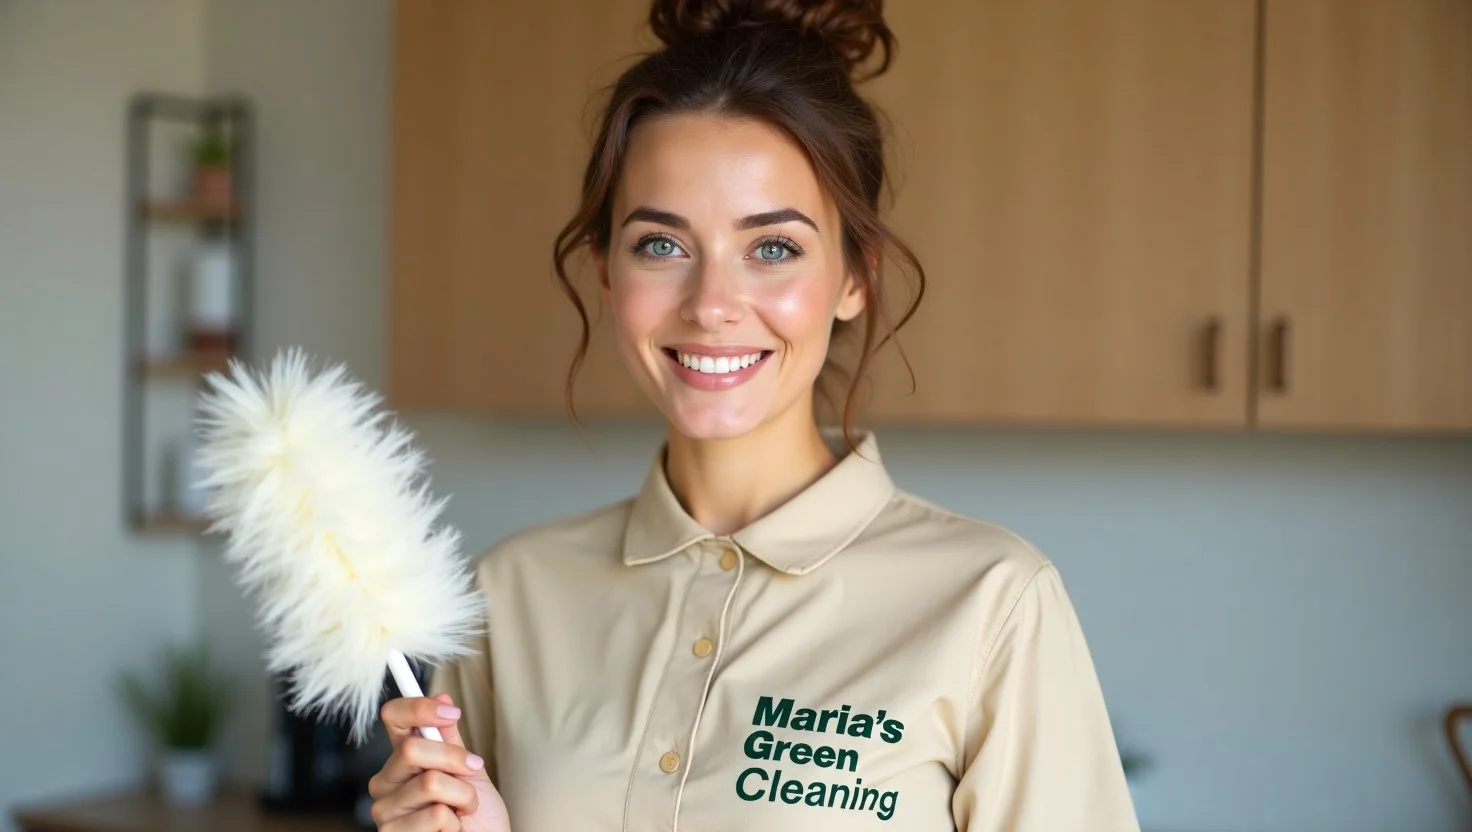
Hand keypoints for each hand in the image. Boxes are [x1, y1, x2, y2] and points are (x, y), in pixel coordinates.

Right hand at [368, 693, 510, 831]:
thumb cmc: (475, 815)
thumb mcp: (468, 770)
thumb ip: (450, 738)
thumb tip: (442, 695)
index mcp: (402, 759)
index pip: (393, 717)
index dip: (419, 708)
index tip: (453, 712)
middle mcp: (386, 782)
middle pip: (411, 749)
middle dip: (454, 760)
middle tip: (471, 774)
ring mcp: (385, 811)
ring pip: (430, 782)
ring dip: (463, 797)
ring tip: (462, 812)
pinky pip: (437, 815)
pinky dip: (456, 823)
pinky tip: (451, 830)